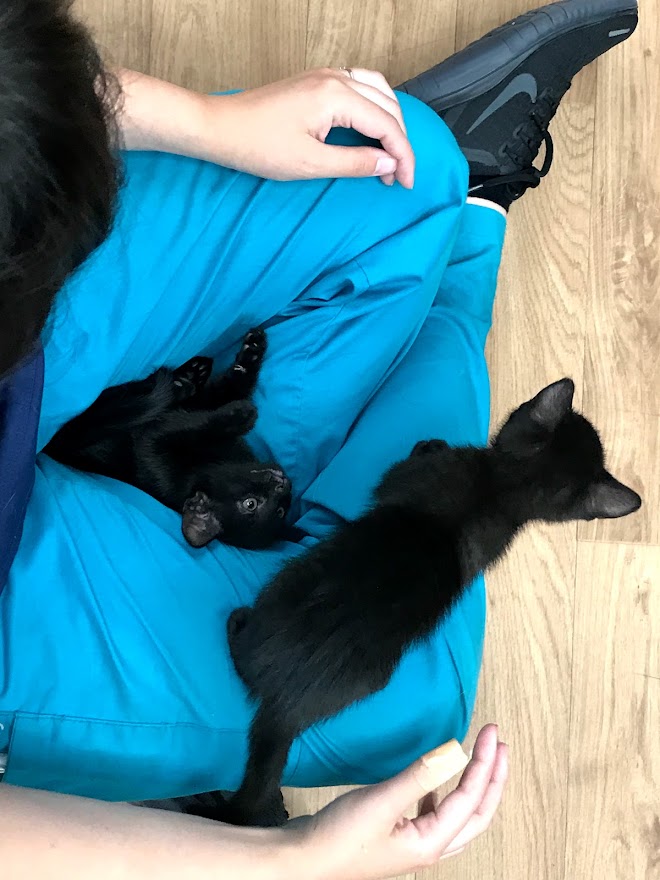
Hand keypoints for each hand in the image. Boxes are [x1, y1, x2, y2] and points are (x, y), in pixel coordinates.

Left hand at [198, 68, 414, 186]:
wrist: (221, 127)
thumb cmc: (258, 146)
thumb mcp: (310, 163)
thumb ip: (354, 163)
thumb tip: (388, 165)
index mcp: (336, 96)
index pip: (387, 125)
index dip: (402, 156)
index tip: (405, 183)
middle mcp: (336, 78)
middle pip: (388, 106)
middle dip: (400, 142)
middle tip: (398, 176)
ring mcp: (326, 75)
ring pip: (378, 91)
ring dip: (390, 122)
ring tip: (390, 153)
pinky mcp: (316, 81)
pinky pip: (361, 87)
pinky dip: (375, 108)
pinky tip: (373, 129)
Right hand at [286, 724, 507, 879]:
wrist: (305, 860)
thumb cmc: (340, 838)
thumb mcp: (382, 801)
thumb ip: (420, 775)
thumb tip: (455, 750)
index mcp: (431, 843)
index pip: (470, 798)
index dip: (484, 763)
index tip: (490, 732)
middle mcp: (429, 848)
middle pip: (477, 814)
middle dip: (492, 778)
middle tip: (499, 745)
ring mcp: (415, 844)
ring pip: (460, 818)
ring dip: (474, 787)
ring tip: (480, 760)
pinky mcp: (399, 837)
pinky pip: (436, 816)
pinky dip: (445, 796)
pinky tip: (435, 782)